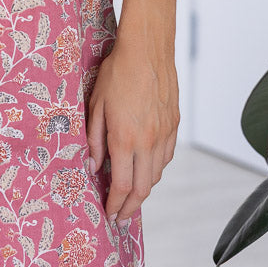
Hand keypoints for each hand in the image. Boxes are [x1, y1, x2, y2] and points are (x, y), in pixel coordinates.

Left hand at [85, 35, 178, 221]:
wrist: (148, 48)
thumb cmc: (117, 72)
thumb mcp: (95, 104)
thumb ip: (93, 139)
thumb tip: (93, 167)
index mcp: (125, 138)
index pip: (122, 186)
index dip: (115, 205)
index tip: (109, 215)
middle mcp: (149, 141)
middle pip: (143, 188)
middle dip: (130, 208)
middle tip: (120, 217)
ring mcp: (165, 134)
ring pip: (156, 174)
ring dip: (143, 190)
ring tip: (130, 196)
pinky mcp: (174, 124)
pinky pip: (166, 157)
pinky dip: (155, 170)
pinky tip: (145, 169)